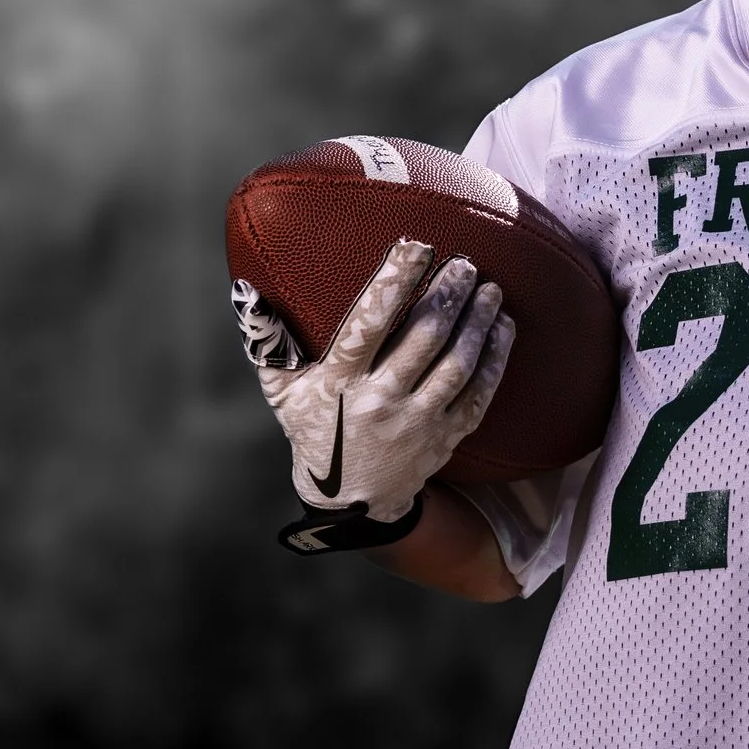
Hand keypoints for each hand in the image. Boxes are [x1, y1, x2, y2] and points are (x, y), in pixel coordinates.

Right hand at [232, 240, 512, 538]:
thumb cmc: (315, 432)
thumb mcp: (282, 393)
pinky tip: (503, 327)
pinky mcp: (445, 439)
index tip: (417, 246)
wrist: (350, 502)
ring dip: (478, 321)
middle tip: (465, 262)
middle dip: (449, 294)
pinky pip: (479, 395)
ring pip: (457, 363)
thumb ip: (267, 341)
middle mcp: (380, 401)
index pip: (369, 321)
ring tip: (489, 288)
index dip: (396, 281)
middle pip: (424, 337)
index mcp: (340, 382)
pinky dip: (495, 358)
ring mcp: (417, 423)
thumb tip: (246, 291)